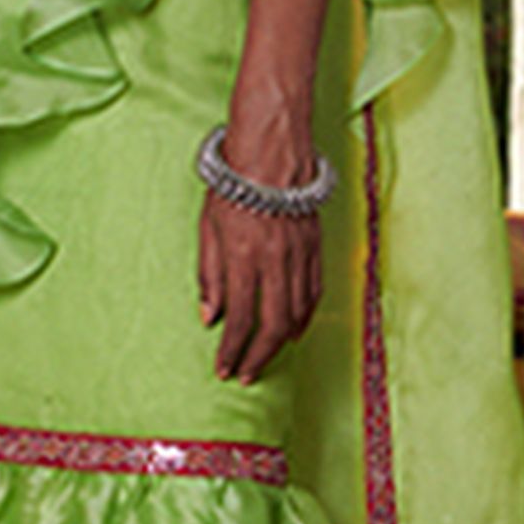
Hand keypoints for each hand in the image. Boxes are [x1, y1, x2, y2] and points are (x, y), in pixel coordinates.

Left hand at [199, 193, 323, 383]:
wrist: (271, 149)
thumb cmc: (233, 183)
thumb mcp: (208, 227)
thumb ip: (210, 274)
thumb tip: (210, 316)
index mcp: (244, 256)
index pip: (240, 318)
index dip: (232, 350)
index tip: (224, 368)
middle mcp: (275, 260)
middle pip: (273, 324)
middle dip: (259, 356)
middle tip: (246, 374)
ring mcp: (300, 254)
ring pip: (297, 312)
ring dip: (282, 341)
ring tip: (267, 357)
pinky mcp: (315, 246)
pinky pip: (314, 291)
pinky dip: (305, 316)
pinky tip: (294, 329)